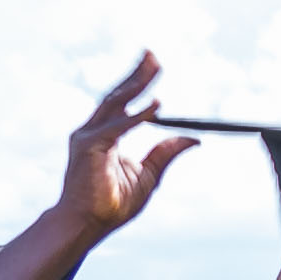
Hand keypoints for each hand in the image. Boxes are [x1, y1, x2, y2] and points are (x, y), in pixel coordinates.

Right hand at [54, 54, 189, 236]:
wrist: (86, 225)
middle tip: (153, 54)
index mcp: (104, 135)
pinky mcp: (89, 148)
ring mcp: (87, 137)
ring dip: (135, 84)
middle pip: (117, 94)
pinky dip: (137, 116)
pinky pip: (117, 128)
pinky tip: (156, 106)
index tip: (154, 65)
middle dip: (136, 74)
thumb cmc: (111, 205)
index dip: (137, 81)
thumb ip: (166, 153)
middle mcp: (92, 131)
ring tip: (154, 68)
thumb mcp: (149, 175)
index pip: (122, 101)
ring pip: (114, 104)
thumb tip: (194, 138)